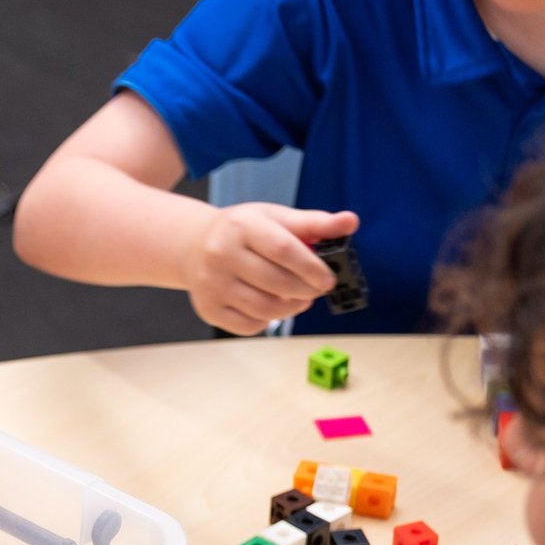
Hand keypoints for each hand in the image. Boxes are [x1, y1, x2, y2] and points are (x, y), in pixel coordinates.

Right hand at [189, 204, 359, 335]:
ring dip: (292, 308)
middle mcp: (221, 254)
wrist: (194, 246)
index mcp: (242, 226)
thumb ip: (314, 222)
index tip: (328, 279)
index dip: (311, 267)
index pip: (283, 249)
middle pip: (276, 282)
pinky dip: (269, 320)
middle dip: (306, 290)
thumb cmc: (243, 231)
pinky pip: (250, 325)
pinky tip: (273, 307)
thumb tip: (350, 222)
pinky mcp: (209, 309)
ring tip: (300, 299)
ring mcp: (212, 284)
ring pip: (265, 308)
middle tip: (317, 289)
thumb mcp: (275, 218)